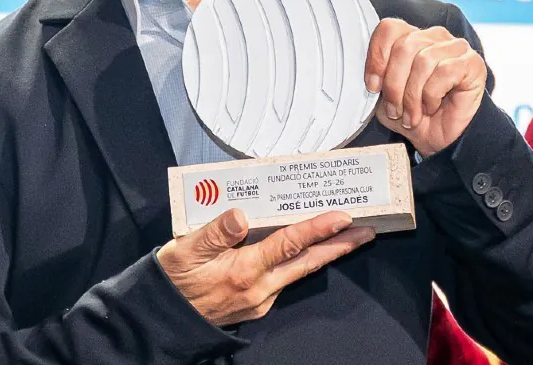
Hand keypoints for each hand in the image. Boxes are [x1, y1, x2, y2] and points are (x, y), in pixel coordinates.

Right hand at [157, 209, 373, 326]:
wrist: (164, 317)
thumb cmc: (173, 278)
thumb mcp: (184, 251)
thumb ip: (214, 232)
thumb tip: (240, 215)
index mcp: (244, 271)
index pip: (289, 244)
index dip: (318, 229)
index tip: (343, 217)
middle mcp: (260, 288)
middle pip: (308, 262)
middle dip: (340, 245)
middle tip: (367, 230)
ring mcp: (262, 298)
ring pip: (301, 271)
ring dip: (326, 253)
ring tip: (348, 235)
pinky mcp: (259, 303)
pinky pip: (287, 278)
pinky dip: (303, 261)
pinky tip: (311, 249)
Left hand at [365, 18, 487, 157]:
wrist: (441, 141)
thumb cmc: (416, 115)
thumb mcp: (385, 96)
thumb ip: (377, 78)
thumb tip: (371, 75)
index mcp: (413, 38)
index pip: (389, 29)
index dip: (377, 57)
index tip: (373, 86)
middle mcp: (435, 37)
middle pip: (405, 46)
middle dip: (395, 84)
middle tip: (396, 109)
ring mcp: (456, 47)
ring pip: (424, 60)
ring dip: (413, 95)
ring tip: (412, 114)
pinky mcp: (472, 63)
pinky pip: (445, 72)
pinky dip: (432, 95)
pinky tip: (432, 107)